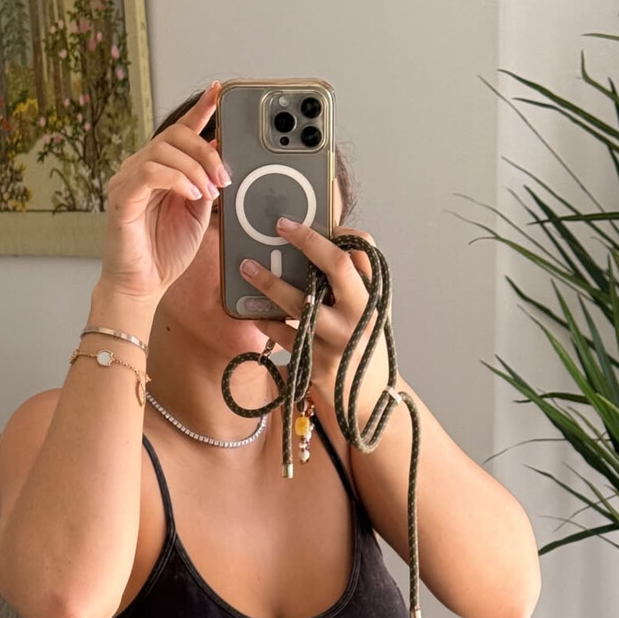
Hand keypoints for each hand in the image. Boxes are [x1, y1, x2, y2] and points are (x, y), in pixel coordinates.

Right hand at [99, 82, 229, 302]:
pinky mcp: (121, 196)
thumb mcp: (196, 214)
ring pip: (163, 150)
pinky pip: (149, 172)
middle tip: (224, 178)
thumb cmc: (164, 254)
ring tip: (208, 193)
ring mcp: (127, 180)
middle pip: (175, 135)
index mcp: (160, 170)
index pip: (180, 131)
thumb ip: (206, 185)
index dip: (200, 110)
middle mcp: (141, 168)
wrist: (142, 286)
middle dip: (206, 152)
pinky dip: (176, 179)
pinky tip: (191, 195)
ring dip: (194, 169)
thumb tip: (221, 157)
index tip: (220, 93)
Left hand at [239, 220, 390, 426]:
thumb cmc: (364, 341)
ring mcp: (338, 342)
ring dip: (271, 283)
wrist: (367, 395)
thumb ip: (357, 275)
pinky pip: (285, 336)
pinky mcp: (318, 364)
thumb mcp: (370, 307)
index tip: (299, 222)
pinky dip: (268, 323)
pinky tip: (257, 314)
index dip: (328, 235)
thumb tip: (330, 234)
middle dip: (306, 243)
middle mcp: (359, 317)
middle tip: (277, 227)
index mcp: (371, 298)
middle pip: (335, 268)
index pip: (354, 254)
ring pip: (300, 304)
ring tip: (247, 268)